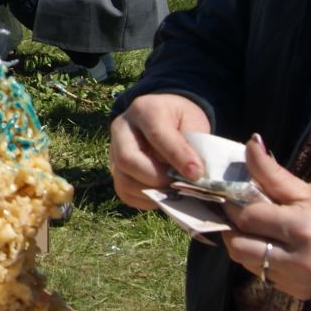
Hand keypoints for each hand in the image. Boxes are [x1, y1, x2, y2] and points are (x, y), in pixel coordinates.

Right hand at [108, 92, 211, 210]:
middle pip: (127, 159)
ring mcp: (113, 151)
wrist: (164, 118)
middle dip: (157, 178)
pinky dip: (147, 200)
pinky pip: (125, 193)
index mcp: (144, 110)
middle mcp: (121, 129)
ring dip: (153, 192)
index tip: (196, 174)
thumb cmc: (181, 120)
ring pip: (124, 180)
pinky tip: (165, 195)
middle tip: (181, 185)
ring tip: (175, 192)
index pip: (156, 135)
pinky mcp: (115, 170)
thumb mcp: (193, 121)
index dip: (177, 157)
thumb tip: (194, 176)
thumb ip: (193, 145)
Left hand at [222, 138, 310, 300]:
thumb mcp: (307, 190)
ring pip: (247, 264)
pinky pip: (264, 276)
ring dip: (245, 246)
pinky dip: (261, 261)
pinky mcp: (299, 293)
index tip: (231, 196)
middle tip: (240, 216)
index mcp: (300, 228)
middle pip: (238, 247)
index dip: (233, 205)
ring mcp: (297, 280)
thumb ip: (272, 172)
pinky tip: (274, 248)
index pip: (246, 218)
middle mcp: (296, 260)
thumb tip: (251, 143)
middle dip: (233, 229)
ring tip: (257, 231)